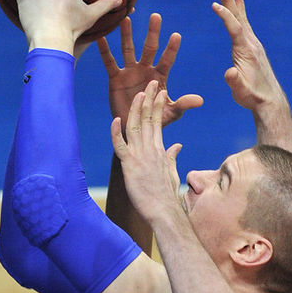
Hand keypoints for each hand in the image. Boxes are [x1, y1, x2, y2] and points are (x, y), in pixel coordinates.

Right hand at [98, 14, 202, 128]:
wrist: (134, 128)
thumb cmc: (155, 120)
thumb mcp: (170, 112)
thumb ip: (183, 104)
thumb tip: (201, 101)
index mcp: (160, 76)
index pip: (167, 59)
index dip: (171, 48)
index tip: (176, 35)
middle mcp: (145, 70)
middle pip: (150, 48)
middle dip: (153, 32)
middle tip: (156, 16)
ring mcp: (130, 72)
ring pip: (129, 49)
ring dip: (127, 35)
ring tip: (126, 19)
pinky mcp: (116, 78)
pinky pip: (110, 62)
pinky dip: (105, 50)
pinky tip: (100, 37)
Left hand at [111, 80, 182, 222]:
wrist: (164, 210)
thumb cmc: (167, 194)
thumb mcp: (171, 171)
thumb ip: (172, 156)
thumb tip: (177, 145)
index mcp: (160, 150)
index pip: (159, 122)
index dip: (158, 105)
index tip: (160, 92)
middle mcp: (150, 149)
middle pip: (149, 119)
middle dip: (150, 99)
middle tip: (151, 82)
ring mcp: (140, 156)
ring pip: (136, 127)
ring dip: (137, 109)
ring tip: (139, 93)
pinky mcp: (130, 165)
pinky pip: (121, 146)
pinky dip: (116, 133)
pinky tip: (114, 120)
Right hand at [211, 0, 287, 111]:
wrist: (269, 100)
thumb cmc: (252, 97)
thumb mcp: (240, 92)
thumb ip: (234, 81)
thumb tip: (229, 73)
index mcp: (246, 51)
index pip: (234, 28)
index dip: (225, 16)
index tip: (214, 5)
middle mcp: (251, 43)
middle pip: (239, 17)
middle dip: (229, 0)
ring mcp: (253, 45)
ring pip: (242, 20)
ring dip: (234, 4)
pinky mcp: (253, 48)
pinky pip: (244, 26)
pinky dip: (240, 14)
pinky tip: (239, 8)